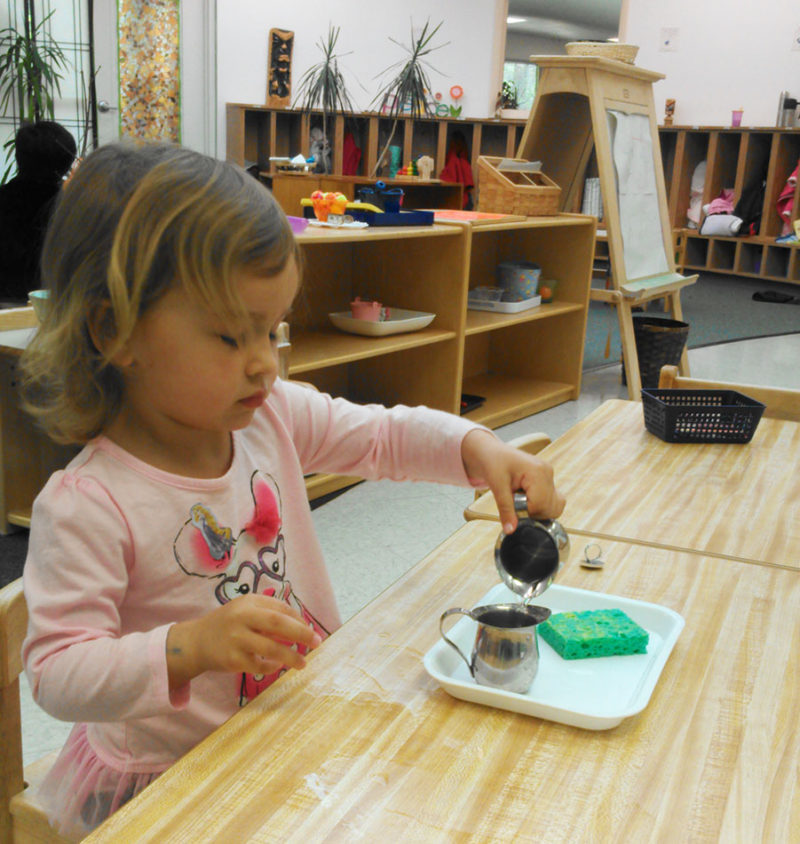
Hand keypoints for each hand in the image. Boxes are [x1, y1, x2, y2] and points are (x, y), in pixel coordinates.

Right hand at [166, 595, 321, 690]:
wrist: (195, 641)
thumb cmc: (227, 624)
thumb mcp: (244, 609)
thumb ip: (268, 612)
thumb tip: (301, 624)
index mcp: (248, 602)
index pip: (280, 608)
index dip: (299, 619)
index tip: (311, 630)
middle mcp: (242, 617)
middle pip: (278, 623)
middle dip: (301, 633)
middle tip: (317, 642)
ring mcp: (236, 639)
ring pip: (271, 648)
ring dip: (291, 657)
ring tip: (303, 663)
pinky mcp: (232, 659)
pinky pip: (258, 665)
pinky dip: (271, 667)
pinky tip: (276, 666)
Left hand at [461, 429, 564, 532]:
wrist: (489, 452)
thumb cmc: (492, 462)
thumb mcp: (496, 486)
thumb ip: (505, 509)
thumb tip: (511, 530)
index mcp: (538, 471)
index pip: (541, 504)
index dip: (526, 512)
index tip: (512, 507)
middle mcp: (547, 472)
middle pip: (550, 508)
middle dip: (532, 512)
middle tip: (515, 502)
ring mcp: (549, 476)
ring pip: (554, 507)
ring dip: (538, 510)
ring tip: (521, 500)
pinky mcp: (547, 480)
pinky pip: (552, 501)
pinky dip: (541, 506)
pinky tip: (527, 500)